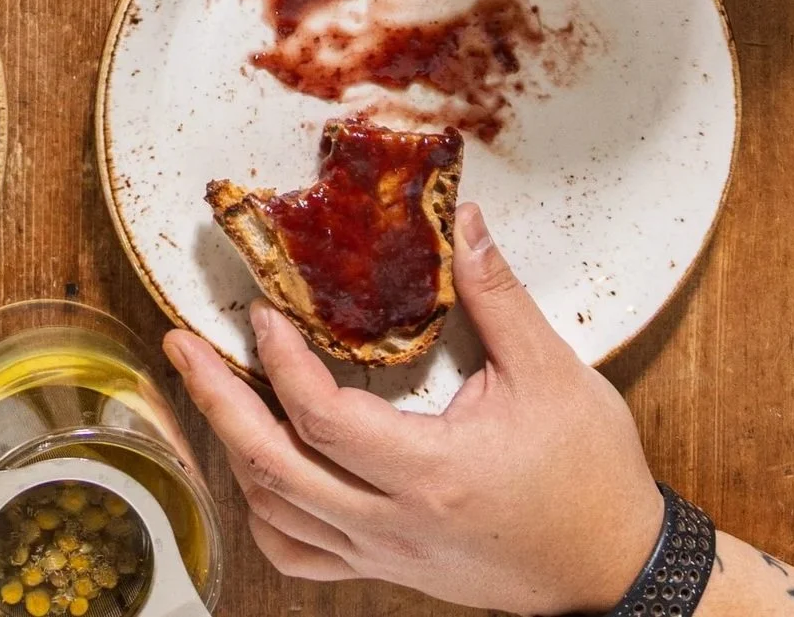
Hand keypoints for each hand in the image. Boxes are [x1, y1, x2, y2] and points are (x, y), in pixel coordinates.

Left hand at [166, 207, 661, 609]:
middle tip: (179, 345)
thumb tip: (464, 222)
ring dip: (234, 450)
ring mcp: (387, 556)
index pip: (323, 420)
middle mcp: (395, 526)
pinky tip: (259, 468)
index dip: (280, 363)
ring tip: (212, 389)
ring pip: (278, 516)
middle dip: (215, 401)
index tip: (261, 312)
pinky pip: (302, 557)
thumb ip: (498, 296)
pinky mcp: (390, 570)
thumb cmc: (590, 479)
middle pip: (272, 470)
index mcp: (432, 475)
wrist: (614, 571)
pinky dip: (267, 512)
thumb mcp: (552, 375)